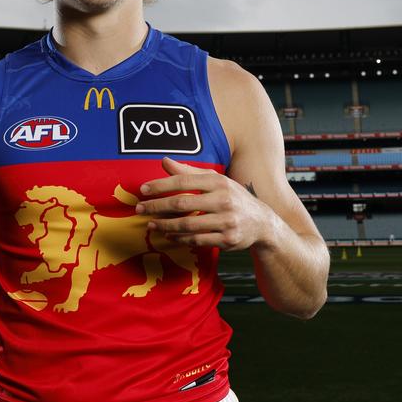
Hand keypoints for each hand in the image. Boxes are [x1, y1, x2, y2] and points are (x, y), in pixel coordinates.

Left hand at [135, 157, 275, 250]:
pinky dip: (180, 238)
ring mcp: (227, 221)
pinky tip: (168, 235)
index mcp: (218, 182)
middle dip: (157, 207)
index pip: (183, 182)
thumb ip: (189, 172)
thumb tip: (164, 162)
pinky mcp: (227, 239)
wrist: (262, 222)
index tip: (143, 190)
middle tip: (140, 209)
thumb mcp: (215, 181)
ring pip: (188, 225)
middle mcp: (224, 200)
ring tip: (151, 225)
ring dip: (165, 225)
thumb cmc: (232, 197)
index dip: (160, 186)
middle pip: (182, 204)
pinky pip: (197, 240)